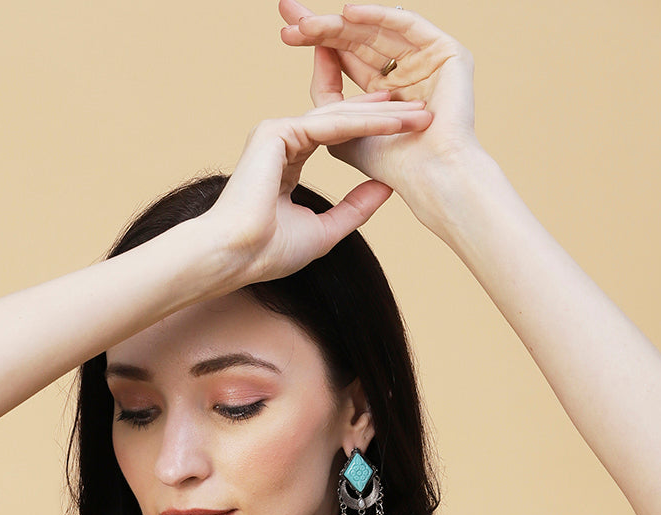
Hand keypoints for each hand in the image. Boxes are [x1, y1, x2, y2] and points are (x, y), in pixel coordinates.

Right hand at [203, 92, 432, 282]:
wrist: (236, 257)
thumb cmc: (269, 253)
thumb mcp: (326, 230)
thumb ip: (355, 208)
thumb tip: (387, 188)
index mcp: (288, 159)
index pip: (338, 137)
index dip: (373, 133)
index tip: (407, 132)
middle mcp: (281, 139)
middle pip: (343, 121)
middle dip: (385, 117)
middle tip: (424, 112)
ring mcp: (277, 131)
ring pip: (340, 118)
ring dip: (382, 116)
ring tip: (419, 114)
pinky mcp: (276, 131)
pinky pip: (329, 124)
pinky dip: (364, 123)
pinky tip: (394, 123)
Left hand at [278, 2, 480, 202]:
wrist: (428, 179)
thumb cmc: (391, 166)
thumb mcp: (343, 128)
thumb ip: (327, 95)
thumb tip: (316, 55)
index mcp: (387, 91)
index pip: (348, 56)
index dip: (318, 43)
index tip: (285, 33)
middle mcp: (408, 71)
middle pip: (359, 38)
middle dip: (322, 26)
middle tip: (288, 12)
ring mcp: (430, 60)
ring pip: (378, 31)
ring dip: (341, 24)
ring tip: (307, 24)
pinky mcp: (448, 53)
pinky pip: (407, 24)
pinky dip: (378, 17)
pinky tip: (348, 13)